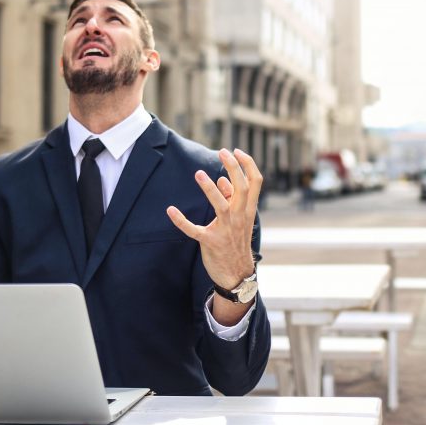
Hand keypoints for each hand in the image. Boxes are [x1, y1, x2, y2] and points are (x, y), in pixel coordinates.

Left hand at [167, 148, 261, 290]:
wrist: (236, 273)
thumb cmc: (236, 242)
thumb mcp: (239, 220)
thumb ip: (232, 200)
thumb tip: (222, 180)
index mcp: (248, 210)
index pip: (255, 182)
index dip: (247, 164)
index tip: (237, 151)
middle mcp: (239, 217)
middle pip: (242, 188)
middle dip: (233, 168)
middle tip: (222, 152)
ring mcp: (225, 230)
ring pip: (220, 205)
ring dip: (209, 189)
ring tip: (198, 173)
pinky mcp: (210, 242)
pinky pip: (194, 229)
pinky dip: (181, 220)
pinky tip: (171, 210)